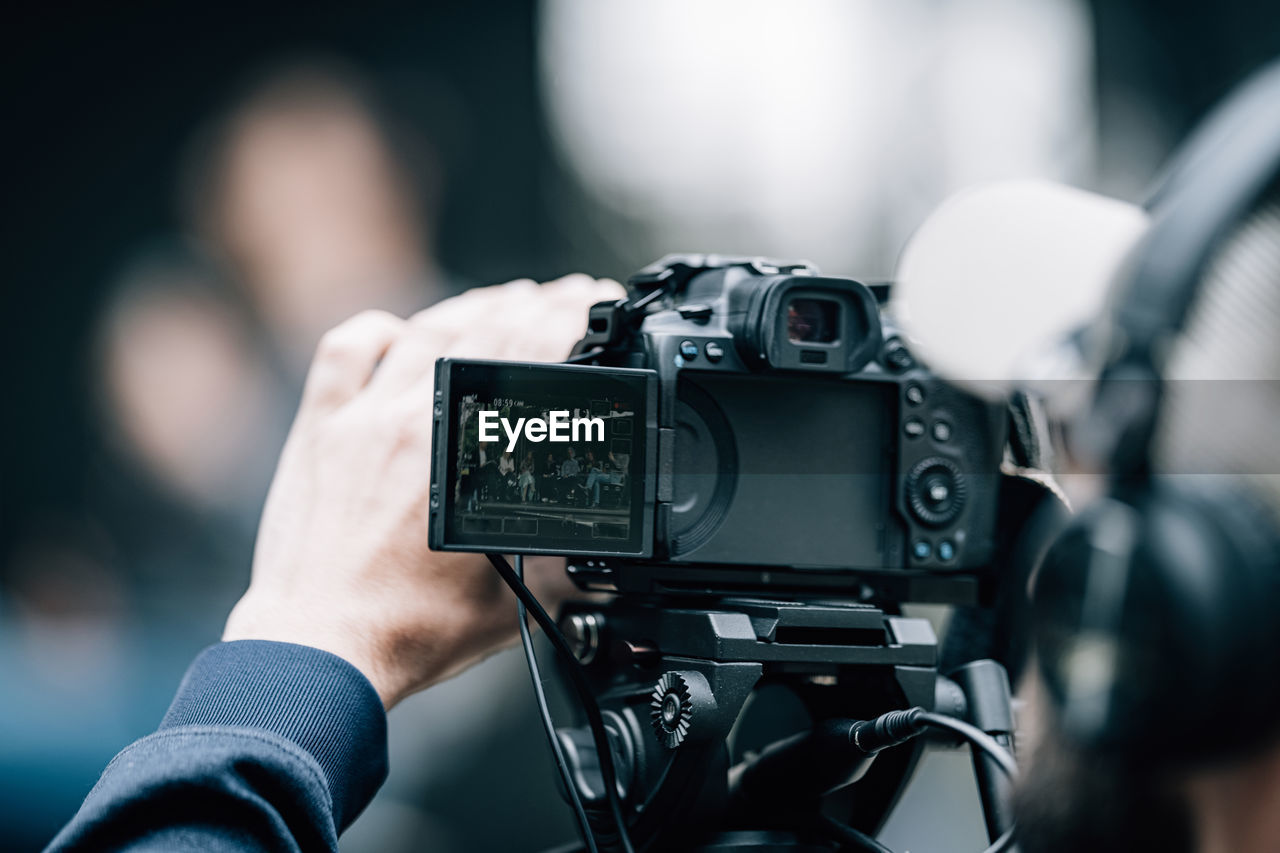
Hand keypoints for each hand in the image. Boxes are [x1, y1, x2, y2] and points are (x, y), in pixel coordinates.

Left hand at [223, 275, 623, 707]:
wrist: (320, 646)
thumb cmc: (410, 631)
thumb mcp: (517, 598)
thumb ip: (564, 556)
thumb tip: (603, 535)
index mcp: (471, 457)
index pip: (533, 352)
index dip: (575, 313)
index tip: (597, 302)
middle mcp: (416, 422)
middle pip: (488, 326)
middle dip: (539, 300)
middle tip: (567, 295)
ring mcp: (362, 419)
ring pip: (427, 327)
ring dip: (476, 305)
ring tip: (506, 301)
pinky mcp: (319, 428)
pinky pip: (347, 350)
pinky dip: (380, 329)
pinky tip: (402, 332)